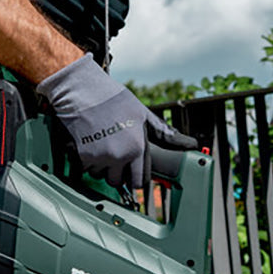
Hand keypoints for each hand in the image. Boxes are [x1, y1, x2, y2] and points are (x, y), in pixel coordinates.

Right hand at [36, 54, 194, 187]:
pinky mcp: (83, 157)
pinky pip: (87, 170)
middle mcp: (120, 156)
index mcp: (137, 147)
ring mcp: (100, 158)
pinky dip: (87, 162)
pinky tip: (90, 145)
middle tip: (115, 157)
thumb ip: (163, 133)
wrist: (83, 91)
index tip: (132, 173)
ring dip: (101, 168)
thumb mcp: (143, 114)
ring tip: (102, 146)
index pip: (140, 181)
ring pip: (102, 176)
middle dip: (118, 174)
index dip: (136, 177)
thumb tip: (189, 144)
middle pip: (119, 182)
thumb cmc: (113, 100)